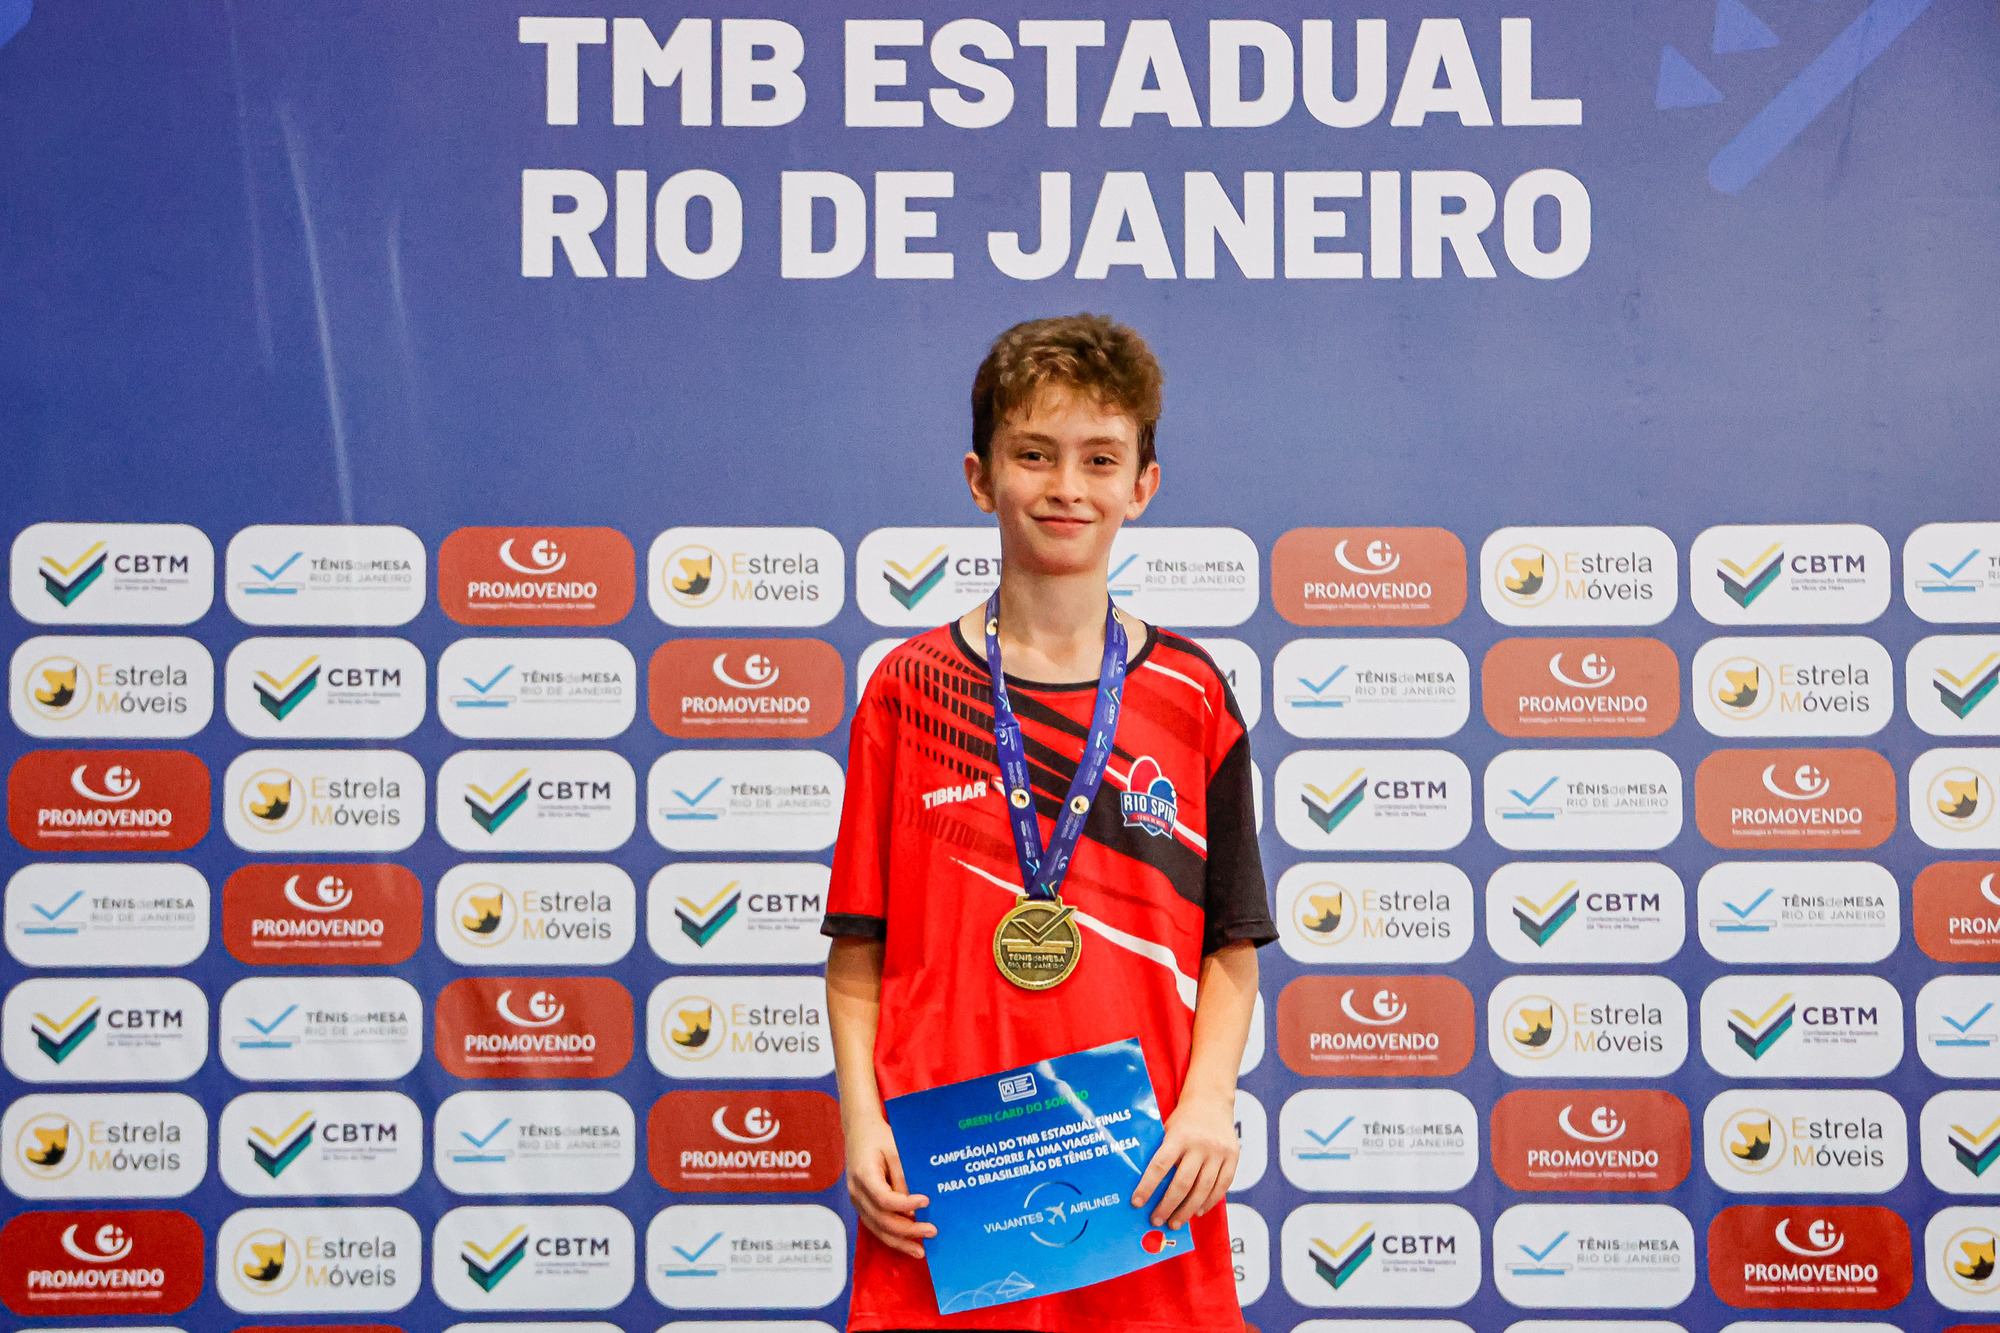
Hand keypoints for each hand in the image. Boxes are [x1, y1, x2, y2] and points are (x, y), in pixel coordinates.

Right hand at [844, 1111, 935, 1258]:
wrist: (859, 1131)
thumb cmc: (879, 1137)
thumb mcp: (895, 1150)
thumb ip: (903, 1176)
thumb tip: (913, 1207)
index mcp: (864, 1175)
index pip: (884, 1199)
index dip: (906, 1204)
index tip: (926, 1201)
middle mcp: (856, 1192)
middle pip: (881, 1219)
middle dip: (907, 1230)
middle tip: (931, 1232)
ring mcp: (857, 1201)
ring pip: (877, 1228)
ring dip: (899, 1241)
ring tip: (919, 1251)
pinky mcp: (861, 1205)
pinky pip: (875, 1225)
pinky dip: (891, 1236)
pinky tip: (907, 1242)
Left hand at [1129, 1091, 1237, 1229]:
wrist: (1212, 1101)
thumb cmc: (1184, 1119)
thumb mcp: (1167, 1128)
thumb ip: (1160, 1152)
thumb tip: (1145, 1186)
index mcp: (1179, 1136)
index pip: (1160, 1165)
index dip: (1147, 1186)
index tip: (1137, 1203)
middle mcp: (1200, 1145)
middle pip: (1182, 1183)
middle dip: (1168, 1206)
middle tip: (1157, 1220)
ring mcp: (1218, 1152)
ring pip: (1203, 1189)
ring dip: (1188, 1210)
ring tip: (1176, 1222)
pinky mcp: (1233, 1157)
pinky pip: (1222, 1186)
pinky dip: (1209, 1202)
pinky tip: (1198, 1211)